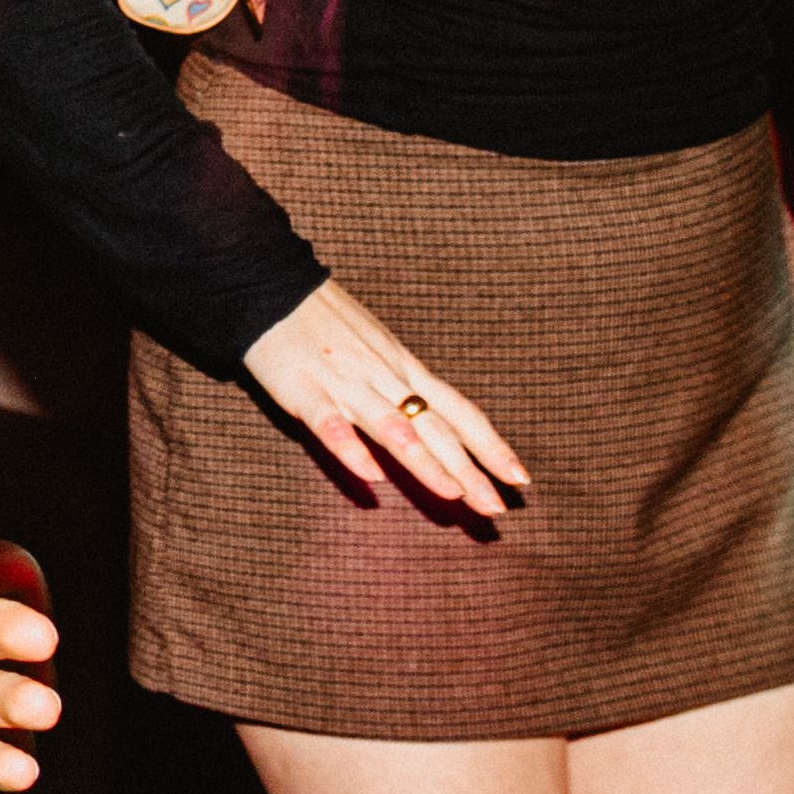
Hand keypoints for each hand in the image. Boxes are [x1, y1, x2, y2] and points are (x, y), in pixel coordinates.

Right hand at [241, 281, 528, 518]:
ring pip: (394, 427)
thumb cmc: (326, 320)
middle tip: (497, 509)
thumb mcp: (378, 348)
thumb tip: (433, 424)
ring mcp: (346, 384)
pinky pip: (332, 425)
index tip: (521, 479)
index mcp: (404, 369)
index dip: (492, 446)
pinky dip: (353, 450)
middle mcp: (384, 378)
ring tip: (454, 494)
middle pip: (435, 428)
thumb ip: (402, 386)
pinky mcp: (304, 390)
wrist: (272, 284)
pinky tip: (372, 477)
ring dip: (426, 462)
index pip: (459, 412)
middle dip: (469, 469)